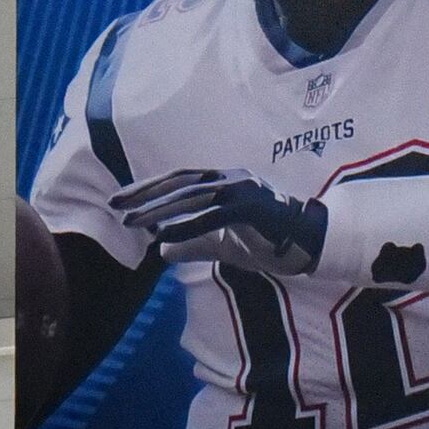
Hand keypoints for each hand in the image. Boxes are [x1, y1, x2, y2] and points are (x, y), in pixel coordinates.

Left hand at [110, 168, 326, 276]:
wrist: (312, 244)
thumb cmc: (270, 243)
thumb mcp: (225, 245)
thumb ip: (194, 243)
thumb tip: (162, 249)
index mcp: (225, 181)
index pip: (180, 179)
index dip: (149, 188)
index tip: (122, 200)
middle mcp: (231, 178)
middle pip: (179, 182)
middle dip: (144, 193)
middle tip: (115, 205)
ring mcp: (243, 190)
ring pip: (192, 196)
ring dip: (159, 209)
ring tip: (133, 223)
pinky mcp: (252, 208)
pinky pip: (212, 215)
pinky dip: (186, 225)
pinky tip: (163, 235)